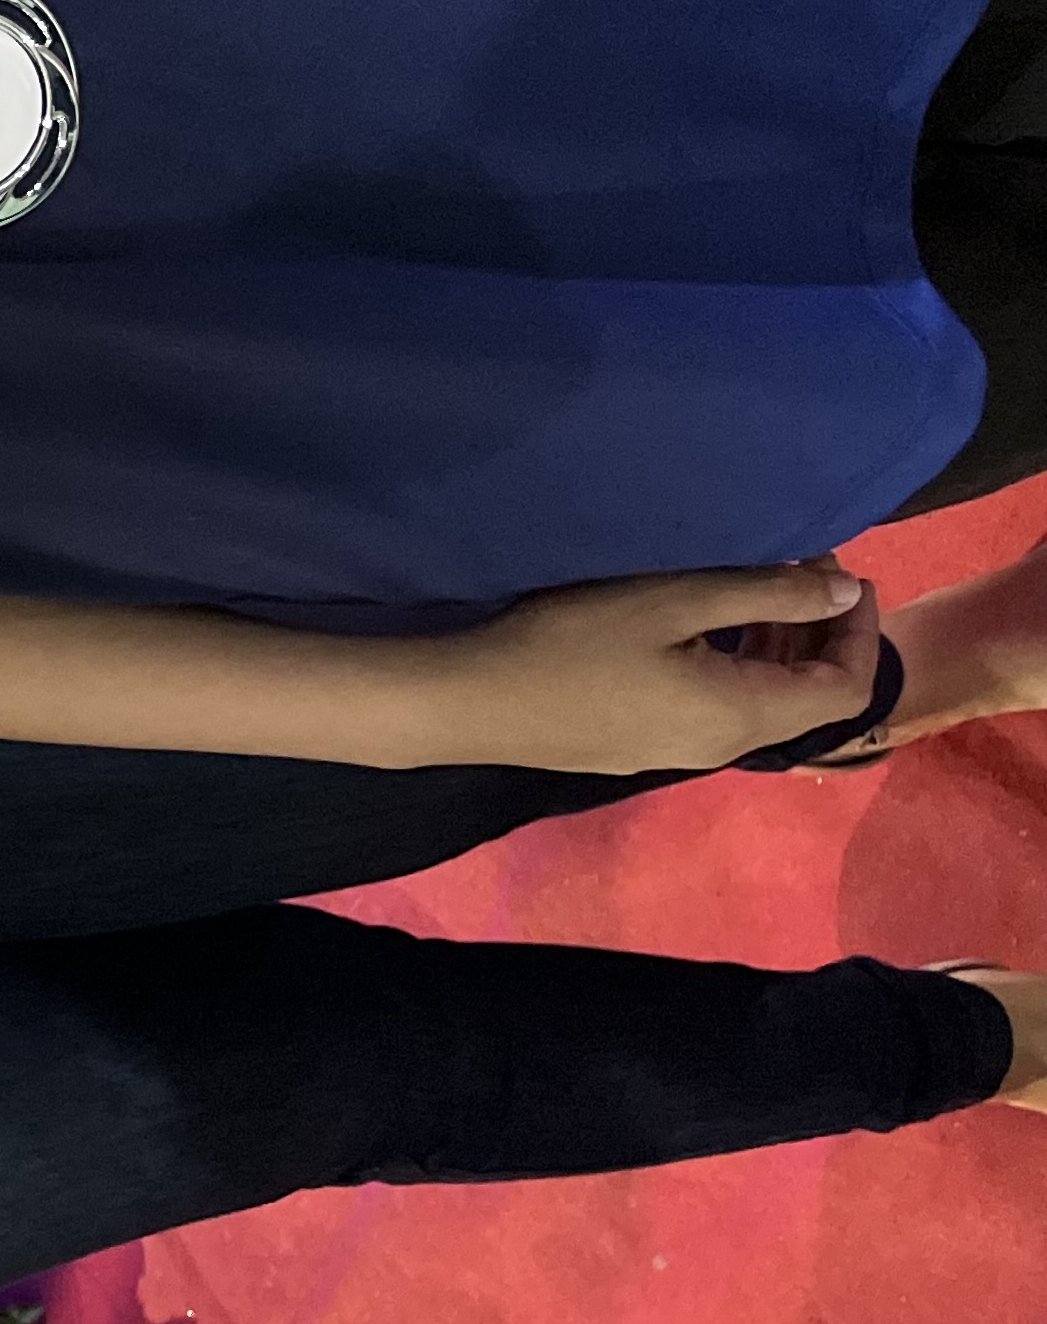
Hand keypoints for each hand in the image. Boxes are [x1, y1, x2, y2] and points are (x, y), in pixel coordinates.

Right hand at [430, 560, 878, 774]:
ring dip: (772, 649)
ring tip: (754, 591)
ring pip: (755, 705)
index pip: (845, 689)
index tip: (845, 574)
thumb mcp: (673, 602)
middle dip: (817, 634)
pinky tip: (695, 631)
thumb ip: (766, 596)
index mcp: (739, 717)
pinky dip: (732, 667)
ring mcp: (671, 754)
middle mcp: (718, 749)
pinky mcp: (631, 747)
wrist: (463, 702)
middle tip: (801, 569)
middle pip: (803, 701)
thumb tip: (844, 592)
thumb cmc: (570, 643)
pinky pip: (712, 710)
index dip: (860, 631)